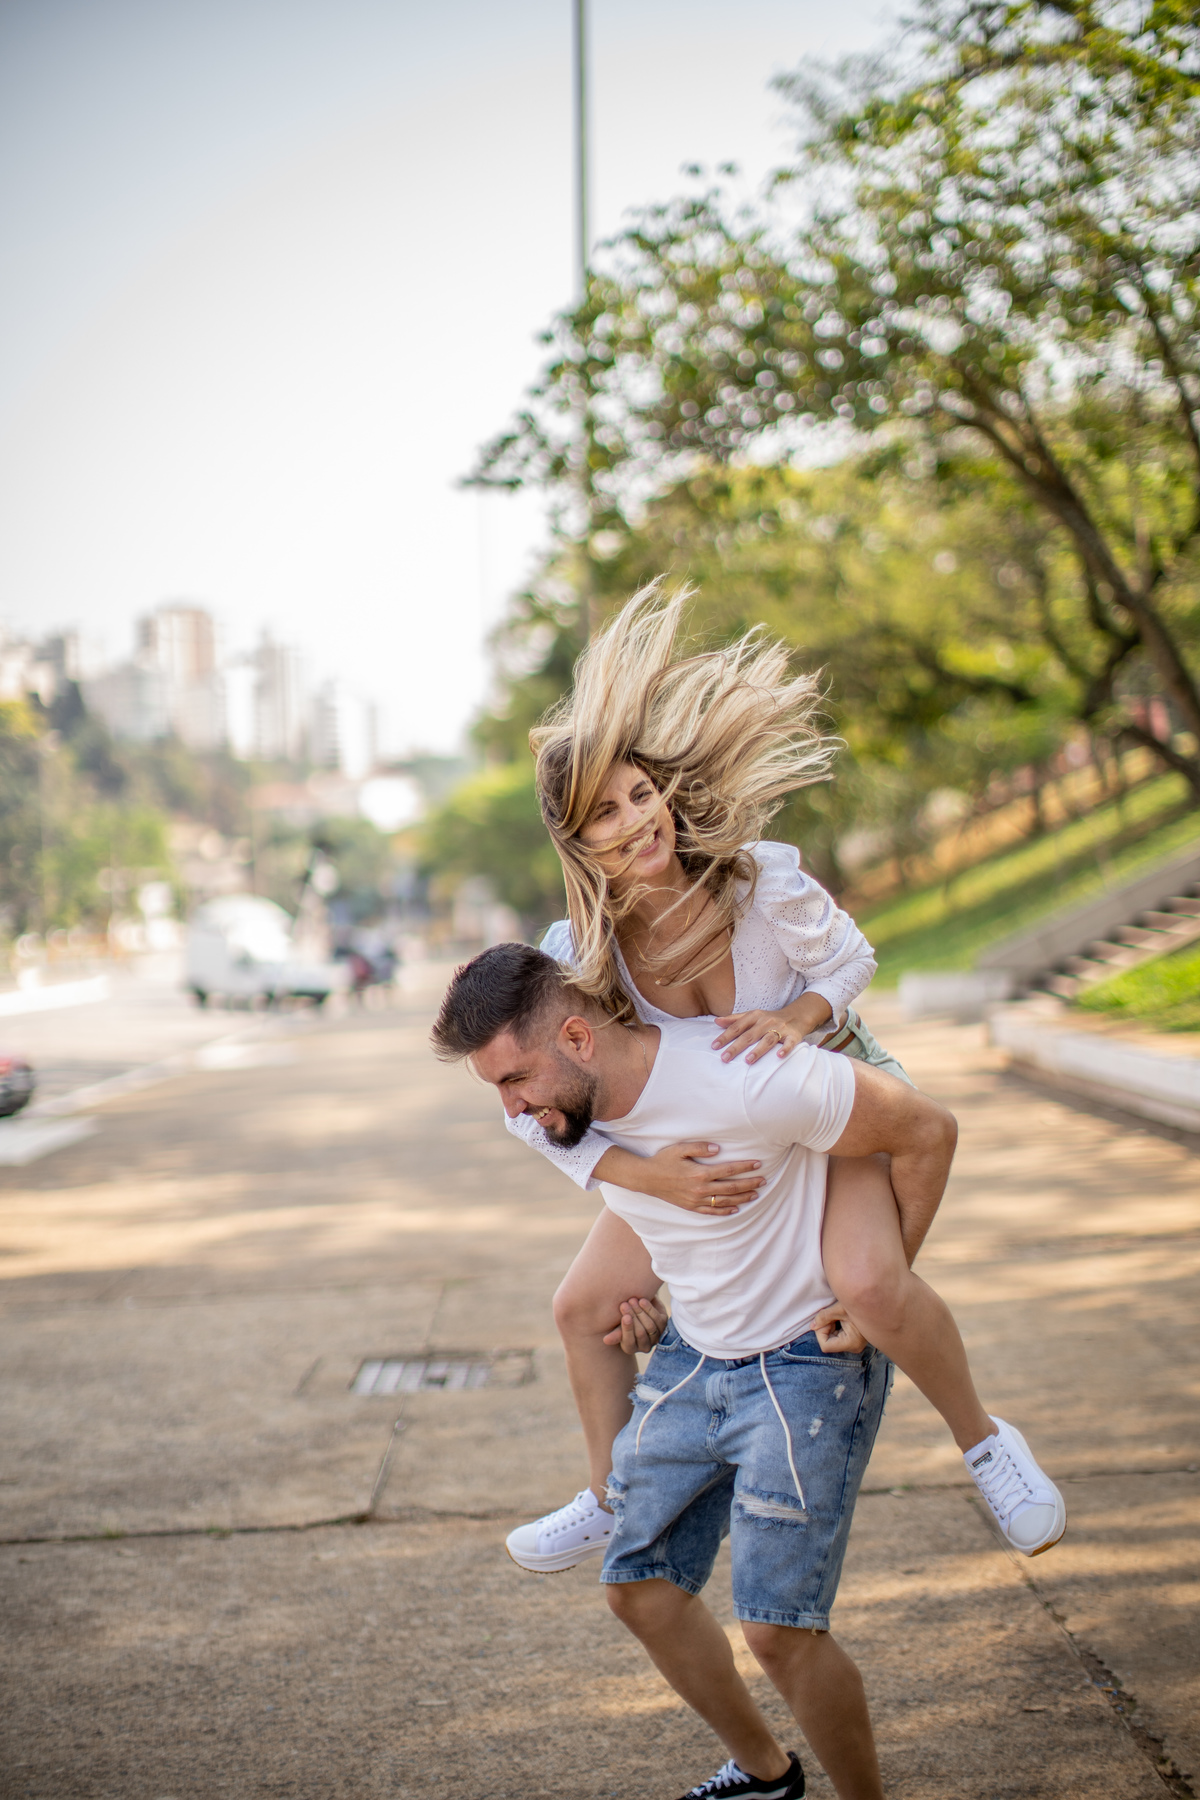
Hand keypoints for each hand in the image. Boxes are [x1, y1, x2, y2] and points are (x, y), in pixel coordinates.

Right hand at [603, 1295, 668, 1352]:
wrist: (636, 1306)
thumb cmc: (624, 1319)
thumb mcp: (618, 1326)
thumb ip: (615, 1333)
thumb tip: (606, 1340)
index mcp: (631, 1348)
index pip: (629, 1342)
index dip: (627, 1330)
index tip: (624, 1317)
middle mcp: (645, 1346)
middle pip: (640, 1333)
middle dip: (633, 1317)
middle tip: (624, 1304)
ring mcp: (656, 1336)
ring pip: (650, 1326)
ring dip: (640, 1312)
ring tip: (632, 1300)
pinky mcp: (664, 1325)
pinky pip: (658, 1318)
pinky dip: (649, 1309)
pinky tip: (642, 1300)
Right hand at [634, 1140, 764, 1214]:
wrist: (647, 1178)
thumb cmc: (664, 1160)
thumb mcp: (680, 1148)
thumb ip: (699, 1148)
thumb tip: (718, 1149)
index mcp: (700, 1173)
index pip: (729, 1170)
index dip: (745, 1167)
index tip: (758, 1164)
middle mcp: (700, 1189)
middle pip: (731, 1187)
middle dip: (750, 1183)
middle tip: (763, 1180)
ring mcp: (696, 1200)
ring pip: (725, 1201)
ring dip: (742, 1198)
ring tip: (756, 1194)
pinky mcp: (691, 1207)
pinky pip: (712, 1211)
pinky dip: (725, 1210)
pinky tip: (735, 1209)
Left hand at [712, 1008, 805, 1064]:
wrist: (796, 1016)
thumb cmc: (769, 1019)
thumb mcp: (752, 1016)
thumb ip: (734, 1019)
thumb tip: (716, 1021)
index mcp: (754, 1016)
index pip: (737, 1027)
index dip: (725, 1036)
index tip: (714, 1046)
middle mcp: (766, 1022)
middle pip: (749, 1035)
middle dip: (736, 1047)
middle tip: (725, 1058)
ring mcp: (780, 1028)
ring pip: (767, 1040)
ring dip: (758, 1050)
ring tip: (747, 1061)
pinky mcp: (793, 1036)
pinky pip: (789, 1043)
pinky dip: (785, 1049)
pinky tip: (779, 1056)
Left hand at [812, 1304, 868, 1355]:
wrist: (875, 1303)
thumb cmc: (859, 1304)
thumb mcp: (839, 1309)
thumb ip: (824, 1317)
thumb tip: (812, 1326)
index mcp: (851, 1343)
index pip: (825, 1345)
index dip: (821, 1332)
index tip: (826, 1320)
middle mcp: (854, 1347)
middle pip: (828, 1343)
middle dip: (826, 1328)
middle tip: (833, 1315)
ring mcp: (854, 1345)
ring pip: (832, 1339)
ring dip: (831, 1327)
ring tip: (838, 1316)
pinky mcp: (854, 1341)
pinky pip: (838, 1337)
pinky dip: (836, 1327)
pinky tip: (842, 1318)